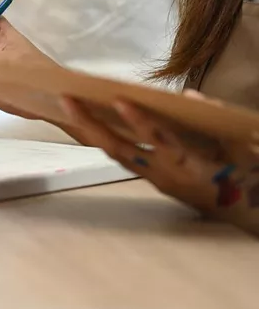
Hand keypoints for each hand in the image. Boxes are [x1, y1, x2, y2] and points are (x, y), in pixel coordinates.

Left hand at [60, 96, 257, 217]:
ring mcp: (153, 179)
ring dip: (90, 130)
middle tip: (68, 100)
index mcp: (190, 167)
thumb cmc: (242, 176)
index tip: (119, 100)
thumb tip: (190, 96)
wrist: (243, 212)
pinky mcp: (149, 178)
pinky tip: (86, 122)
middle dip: (92, 125)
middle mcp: (164, 175)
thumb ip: (215, 124)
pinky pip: (120, 158)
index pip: (159, 141)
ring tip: (69, 106)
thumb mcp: (239, 149)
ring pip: (115, 154)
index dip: (139, 121)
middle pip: (121, 149)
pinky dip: (102, 139)